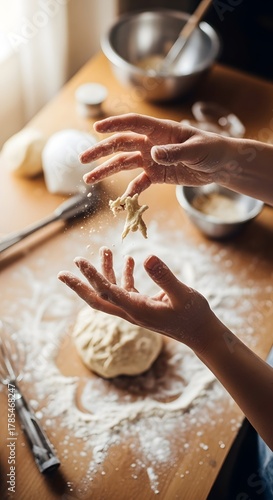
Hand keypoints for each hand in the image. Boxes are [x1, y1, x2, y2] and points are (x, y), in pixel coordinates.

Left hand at [58, 247, 217, 354]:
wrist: (200, 333)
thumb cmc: (193, 315)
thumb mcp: (182, 294)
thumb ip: (165, 276)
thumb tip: (147, 257)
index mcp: (136, 309)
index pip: (107, 292)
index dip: (92, 277)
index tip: (79, 262)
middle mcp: (131, 310)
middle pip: (97, 299)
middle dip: (79, 286)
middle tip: (62, 274)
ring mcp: (135, 309)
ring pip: (111, 292)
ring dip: (104, 272)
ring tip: (104, 250)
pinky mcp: (142, 305)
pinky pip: (126, 290)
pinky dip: (123, 275)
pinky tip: (128, 260)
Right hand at [80, 113, 229, 196]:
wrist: (220, 164)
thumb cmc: (211, 149)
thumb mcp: (196, 150)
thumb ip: (175, 152)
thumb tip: (154, 154)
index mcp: (160, 130)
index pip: (133, 124)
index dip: (114, 124)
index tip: (97, 128)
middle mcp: (151, 143)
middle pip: (121, 144)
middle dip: (100, 151)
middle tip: (82, 159)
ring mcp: (152, 159)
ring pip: (124, 163)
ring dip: (106, 170)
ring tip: (88, 179)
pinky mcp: (156, 175)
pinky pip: (138, 183)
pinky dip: (130, 191)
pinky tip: (121, 200)